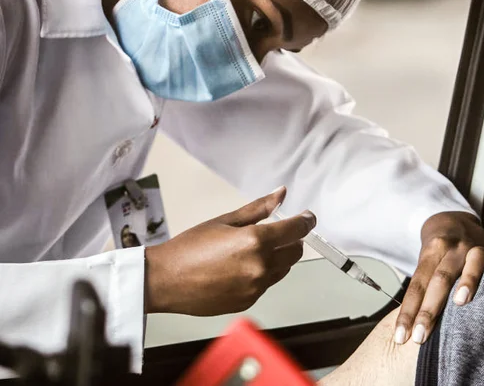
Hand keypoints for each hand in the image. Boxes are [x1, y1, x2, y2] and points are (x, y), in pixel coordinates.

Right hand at [144, 187, 314, 315]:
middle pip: (295, 252)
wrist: (165, 280)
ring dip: (278, 258)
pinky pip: (267, 284)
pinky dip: (263, 274)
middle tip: (278, 232)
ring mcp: (256, 287)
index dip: (305, 221)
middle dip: (292, 240)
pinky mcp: (249, 301)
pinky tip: (241, 268)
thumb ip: (258, 209)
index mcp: (256, 241)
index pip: (297, 229)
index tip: (307, 217)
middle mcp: (261, 266)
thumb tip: (281, 194)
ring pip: (283, 269)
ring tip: (253, 251)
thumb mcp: (225, 220)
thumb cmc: (190, 247)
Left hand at [393, 212, 483, 344]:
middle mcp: (453, 249)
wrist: (451, 218)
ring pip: (473, 262)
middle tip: (421, 336)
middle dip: (429, 310)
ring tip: (460, 302)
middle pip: (440, 279)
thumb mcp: (426, 263)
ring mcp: (475, 246)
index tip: (402, 336)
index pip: (417, 285)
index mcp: (432, 253)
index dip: (409, 312)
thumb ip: (424, 290)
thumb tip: (411, 328)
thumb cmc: (439, 252)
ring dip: (467, 281)